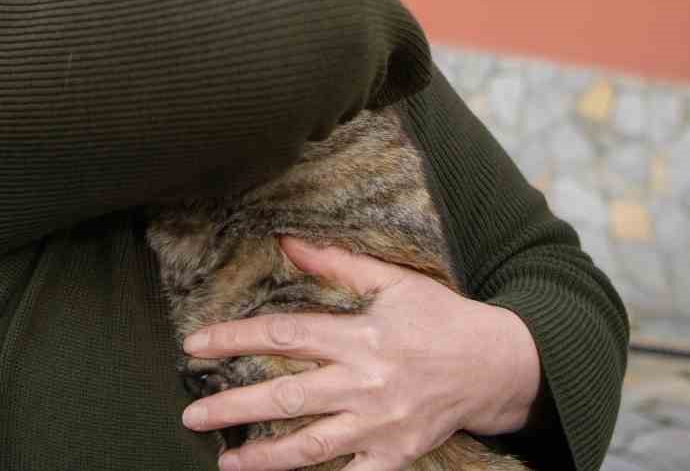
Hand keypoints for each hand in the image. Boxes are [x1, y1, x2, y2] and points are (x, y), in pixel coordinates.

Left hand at [181, 237, 543, 470]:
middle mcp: (364, 383)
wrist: (497, 366)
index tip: (195, 345)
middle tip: (192, 416)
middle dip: (234, 407)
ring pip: (311, 446)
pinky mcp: (396, 455)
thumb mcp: (394, 282)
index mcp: (359, 337)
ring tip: (226, 462)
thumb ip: (337, 263)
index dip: (235, 339)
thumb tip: (287, 242)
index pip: (284, 335)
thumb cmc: (441, 318)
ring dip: (263, 457)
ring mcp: (379, 424)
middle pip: (286, 398)